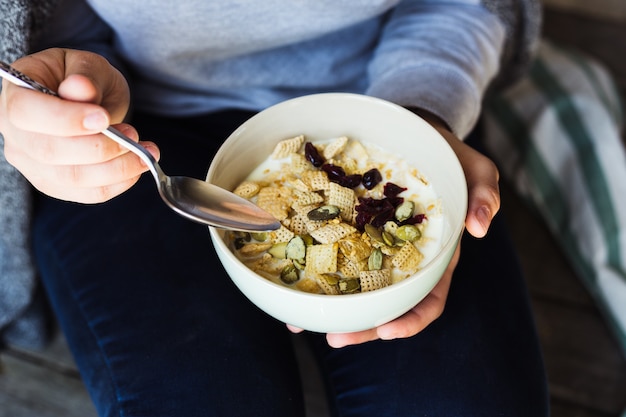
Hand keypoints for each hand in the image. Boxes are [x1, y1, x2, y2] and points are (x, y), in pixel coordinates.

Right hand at [0, 48, 159, 202]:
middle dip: (99, 148)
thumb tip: (80, 87)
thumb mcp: (87, 65)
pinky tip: (137, 166)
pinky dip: (118, 183)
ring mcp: (32, 163)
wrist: (89, 101)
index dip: (65, 120)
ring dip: (116, 169)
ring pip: (71, 178)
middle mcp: (15, 133)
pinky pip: (87, 193)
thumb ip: (86, 77)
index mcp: (15, 94)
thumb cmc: (84, 79)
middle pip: (49, 152)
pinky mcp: (55, 184)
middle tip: (132, 134)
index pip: (25, 112)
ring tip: (145, 152)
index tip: (103, 118)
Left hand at [288, 111, 499, 347]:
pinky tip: (292, 284)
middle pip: (386, 306)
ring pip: (356, 291)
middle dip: (363, 327)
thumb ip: (485, 194)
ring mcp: (377, 250)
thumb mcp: (473, 169)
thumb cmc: (448, 157)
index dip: (411, 319)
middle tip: (335, 338)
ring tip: (302, 325)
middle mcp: (405, 261)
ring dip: (333, 310)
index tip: (388, 329)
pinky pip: (335, 257)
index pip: (429, 299)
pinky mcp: (354, 234)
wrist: (416, 136)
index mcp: (436, 257)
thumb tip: (480, 228)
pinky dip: (316, 276)